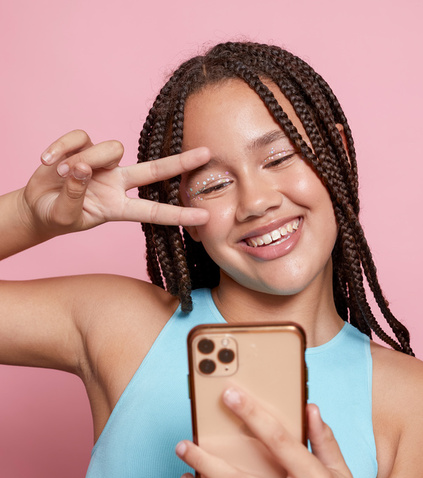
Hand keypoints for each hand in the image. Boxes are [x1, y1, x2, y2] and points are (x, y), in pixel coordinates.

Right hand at [20, 129, 209, 240]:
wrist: (37, 207)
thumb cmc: (57, 216)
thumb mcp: (66, 215)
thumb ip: (75, 194)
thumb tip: (82, 167)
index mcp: (117, 208)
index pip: (154, 211)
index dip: (179, 214)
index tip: (205, 217)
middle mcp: (116, 183)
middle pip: (153, 170)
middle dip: (180, 163)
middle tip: (206, 153)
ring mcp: (101, 164)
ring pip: (110, 149)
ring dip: (84, 160)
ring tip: (59, 173)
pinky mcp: (83, 147)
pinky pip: (80, 138)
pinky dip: (62, 147)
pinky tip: (47, 160)